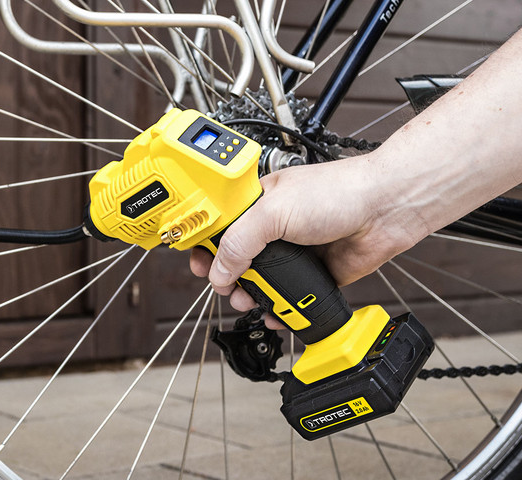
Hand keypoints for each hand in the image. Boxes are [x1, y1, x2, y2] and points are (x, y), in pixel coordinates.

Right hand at [189, 154, 423, 322]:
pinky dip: (281, 310)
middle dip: (227, 277)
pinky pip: (291, 297)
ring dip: (251, 296)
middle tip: (226, 288)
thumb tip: (219, 272)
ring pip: (262, 281)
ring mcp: (295, 251)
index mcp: (259, 204)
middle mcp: (275, 227)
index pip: (222, 226)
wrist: (386, 209)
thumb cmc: (337, 192)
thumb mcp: (274, 212)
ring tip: (248, 302)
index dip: (207, 246)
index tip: (199, 265)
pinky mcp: (315, 272)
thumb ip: (240, 242)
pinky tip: (275, 314)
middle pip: (238, 259)